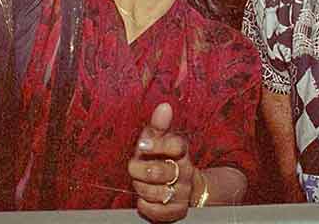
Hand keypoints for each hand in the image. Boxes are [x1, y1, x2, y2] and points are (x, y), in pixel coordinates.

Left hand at [128, 103, 197, 222]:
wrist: (184, 185)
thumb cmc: (164, 158)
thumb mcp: (161, 140)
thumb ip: (159, 125)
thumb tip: (164, 106)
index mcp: (181, 152)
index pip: (177, 146)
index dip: (158, 145)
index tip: (142, 145)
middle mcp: (185, 172)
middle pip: (163, 172)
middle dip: (142, 170)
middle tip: (133, 167)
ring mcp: (182, 192)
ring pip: (159, 193)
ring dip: (142, 188)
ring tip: (138, 183)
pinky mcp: (178, 211)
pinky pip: (159, 212)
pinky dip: (146, 205)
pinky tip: (143, 198)